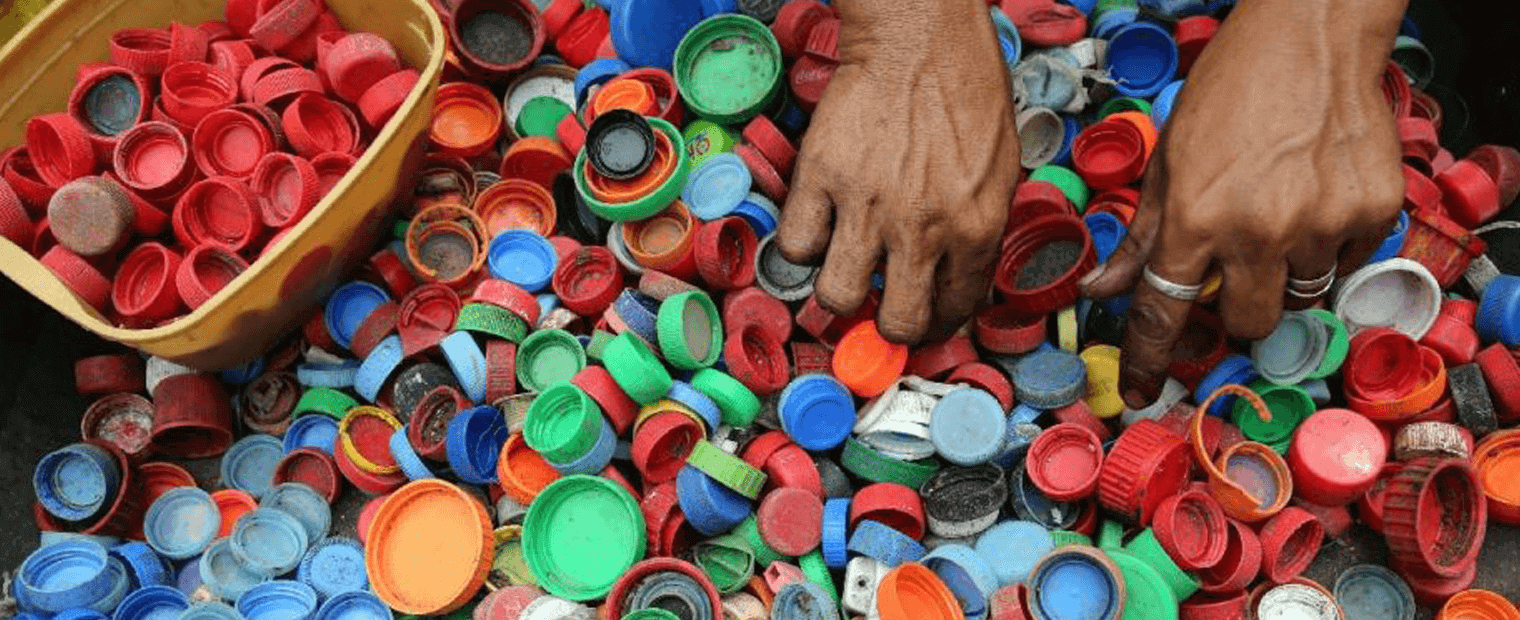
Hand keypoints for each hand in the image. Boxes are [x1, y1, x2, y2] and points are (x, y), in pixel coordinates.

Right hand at [776, 0, 1019, 342]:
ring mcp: (866, 206)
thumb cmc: (967, 91)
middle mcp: (922, 228)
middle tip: (884, 304)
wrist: (919, 37)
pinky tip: (820, 227)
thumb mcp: (1002, 169)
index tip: (926, 316)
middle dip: (891, 323)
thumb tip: (955, 275)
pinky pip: (796, 245)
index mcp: (977, 228)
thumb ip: (979, 228)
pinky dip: (804, 245)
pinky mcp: (820, 179)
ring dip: (842, 290)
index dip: (938, 322)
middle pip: (897, 323)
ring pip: (838, 296)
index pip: (956, 310)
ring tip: (848, 268)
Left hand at [1079, 0, 1407, 407]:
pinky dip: (1330, 245)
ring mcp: (1322, 224)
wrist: (1311, 37)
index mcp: (1197, 218)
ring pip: (1301, 298)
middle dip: (1237, 310)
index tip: (1143, 390)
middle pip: (1248, 325)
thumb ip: (1143, 235)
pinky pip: (1347, 264)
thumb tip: (1101, 289)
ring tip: (1280, 215)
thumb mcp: (1169, 162)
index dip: (1150, 360)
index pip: (1164, 313)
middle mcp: (1260, 231)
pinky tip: (1317, 197)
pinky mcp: (1372, 212)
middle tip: (1238, 269)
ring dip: (1285, 276)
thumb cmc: (1232, 91)